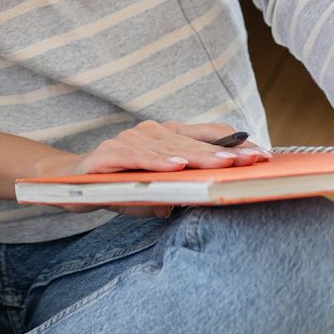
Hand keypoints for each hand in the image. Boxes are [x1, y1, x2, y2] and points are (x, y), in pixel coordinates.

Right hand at [50, 120, 270, 218]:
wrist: (69, 182)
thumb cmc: (120, 186)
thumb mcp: (159, 191)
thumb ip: (183, 192)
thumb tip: (208, 202)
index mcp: (167, 137)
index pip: (209, 134)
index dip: (236, 144)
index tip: (264, 157)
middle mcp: (149, 132)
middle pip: (194, 141)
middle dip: (226, 152)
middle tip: (253, 161)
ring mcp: (128, 140)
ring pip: (169, 147)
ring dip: (198, 156)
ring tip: (223, 164)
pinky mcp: (107, 153)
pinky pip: (136, 156)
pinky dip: (156, 160)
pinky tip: (176, 166)